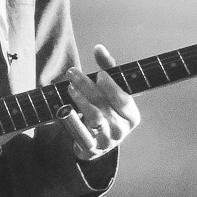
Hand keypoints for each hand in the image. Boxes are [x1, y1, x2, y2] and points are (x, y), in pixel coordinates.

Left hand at [56, 45, 139, 160]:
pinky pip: (82, 134)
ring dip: (81, 100)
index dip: (112, 87)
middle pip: (105, 105)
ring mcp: (107, 141)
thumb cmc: (106, 111)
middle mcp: (122, 129)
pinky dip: (74, 121)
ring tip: (70, 88)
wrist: (97, 144)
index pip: (124, 99)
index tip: (99, 74)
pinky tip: (65, 109)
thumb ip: (107, 69)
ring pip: (94, 118)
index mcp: (131, 115)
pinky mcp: (91, 148)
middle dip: (88, 86)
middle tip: (72, 73)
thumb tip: (99, 48)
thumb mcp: (110, 92)